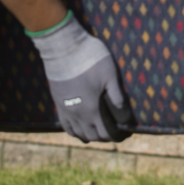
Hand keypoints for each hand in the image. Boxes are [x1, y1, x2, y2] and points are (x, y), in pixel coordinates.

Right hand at [28, 12, 135, 142]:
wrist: (63, 48)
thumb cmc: (89, 58)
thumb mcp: (109, 74)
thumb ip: (116, 95)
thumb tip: (125, 114)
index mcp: (92, 109)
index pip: (106, 133)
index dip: (117, 136)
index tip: (125, 133)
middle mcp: (78, 115)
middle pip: (93, 136)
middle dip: (105, 137)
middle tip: (115, 131)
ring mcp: (66, 111)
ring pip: (79, 133)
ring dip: (90, 135)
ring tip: (100, 131)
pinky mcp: (58, 104)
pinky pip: (66, 127)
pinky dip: (75, 132)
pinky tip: (81, 129)